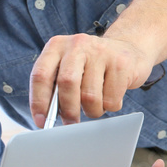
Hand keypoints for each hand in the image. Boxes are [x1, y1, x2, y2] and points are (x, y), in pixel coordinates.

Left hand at [30, 33, 153, 126]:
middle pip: (66, 83)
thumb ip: (55, 87)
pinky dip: (109, 107)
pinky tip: (110, 97)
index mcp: (57, 46)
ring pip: (90, 96)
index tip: (41, 122)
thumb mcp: (68, 68)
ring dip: (91, 110)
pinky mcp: (121, 63)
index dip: (38, 101)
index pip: (40, 75)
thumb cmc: (91, 66)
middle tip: (70, 122)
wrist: (128, 50)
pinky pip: (111, 99)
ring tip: (94, 106)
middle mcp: (77, 44)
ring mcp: (101, 52)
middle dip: (67, 109)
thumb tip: (46, 117)